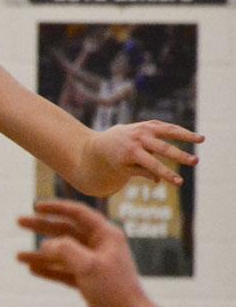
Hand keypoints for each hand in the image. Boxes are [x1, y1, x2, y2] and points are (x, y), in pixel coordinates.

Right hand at [17, 199, 152, 306]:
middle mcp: (99, 246)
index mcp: (105, 235)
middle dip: (41, 227)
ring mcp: (92, 264)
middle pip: (65, 230)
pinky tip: (32, 270)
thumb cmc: (115, 290)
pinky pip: (63, 271)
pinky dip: (48, 270)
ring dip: (40, 254)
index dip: (56, 207)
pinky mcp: (87, 281)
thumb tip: (46, 245)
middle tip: (19, 222)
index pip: (78, 213)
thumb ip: (66, 250)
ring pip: (61, 252)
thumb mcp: (89, 265)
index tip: (36, 206)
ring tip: (18, 256)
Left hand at [87, 120, 203, 194]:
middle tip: (195, 162)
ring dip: (186, 135)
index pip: (153, 165)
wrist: (106, 142)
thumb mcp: (126, 170)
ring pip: (168, 131)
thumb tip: (158, 179)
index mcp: (131, 153)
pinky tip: (193, 136)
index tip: (180, 183)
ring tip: (202, 139)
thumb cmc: (118, 160)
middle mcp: (139, 139)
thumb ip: (143, 173)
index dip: (167, 174)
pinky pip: (167, 127)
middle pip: (163, 148)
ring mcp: (144, 129)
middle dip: (180, 156)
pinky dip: (180, 131)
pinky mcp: (149, 124)